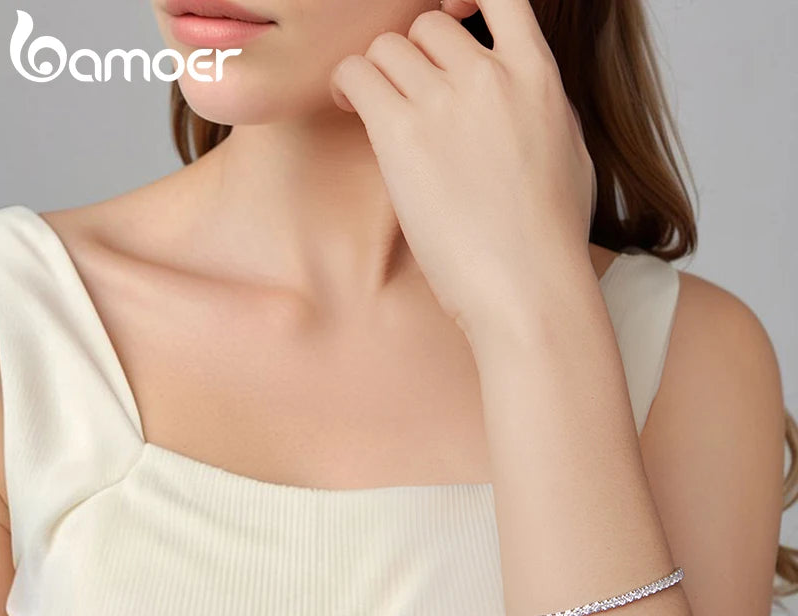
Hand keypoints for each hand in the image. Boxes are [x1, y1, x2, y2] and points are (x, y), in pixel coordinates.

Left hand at [329, 0, 595, 337]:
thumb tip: (526, 91)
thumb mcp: (570, 155)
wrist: (528, 285)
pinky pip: (356, 73)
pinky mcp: (401, 132)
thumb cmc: (550, 238)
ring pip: (389, 46)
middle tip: (405, 95)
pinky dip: (347, 85)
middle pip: (428, 25)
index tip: (452, 21)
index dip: (466, 2)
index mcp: (537, 75)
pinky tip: (351, 108)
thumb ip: (543, 108)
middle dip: (414, 57)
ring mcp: (444, 101)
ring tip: (376, 108)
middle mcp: (489, 75)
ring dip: (379, 75)